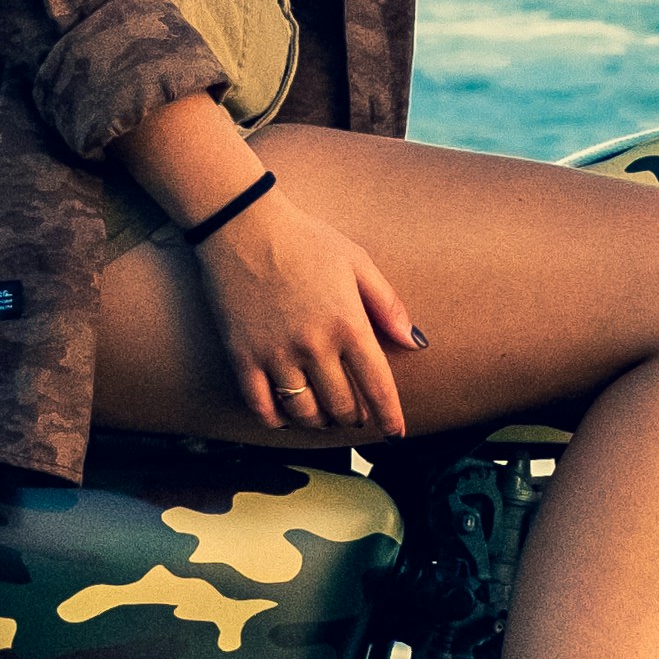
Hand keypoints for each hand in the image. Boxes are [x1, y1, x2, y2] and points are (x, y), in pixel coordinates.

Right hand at [195, 190, 424, 439]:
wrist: (241, 225)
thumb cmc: (305, 239)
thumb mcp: (357, 262)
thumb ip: (389, 305)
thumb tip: (416, 342)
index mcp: (348, 323)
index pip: (378, 386)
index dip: (390, 416)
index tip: (396, 434)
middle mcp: (314, 346)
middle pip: (342, 407)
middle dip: (354, 418)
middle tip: (355, 415)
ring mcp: (276, 354)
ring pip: (304, 413)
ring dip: (319, 421)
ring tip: (323, 414)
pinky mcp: (243, 356)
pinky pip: (262, 407)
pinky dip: (277, 420)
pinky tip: (285, 414)